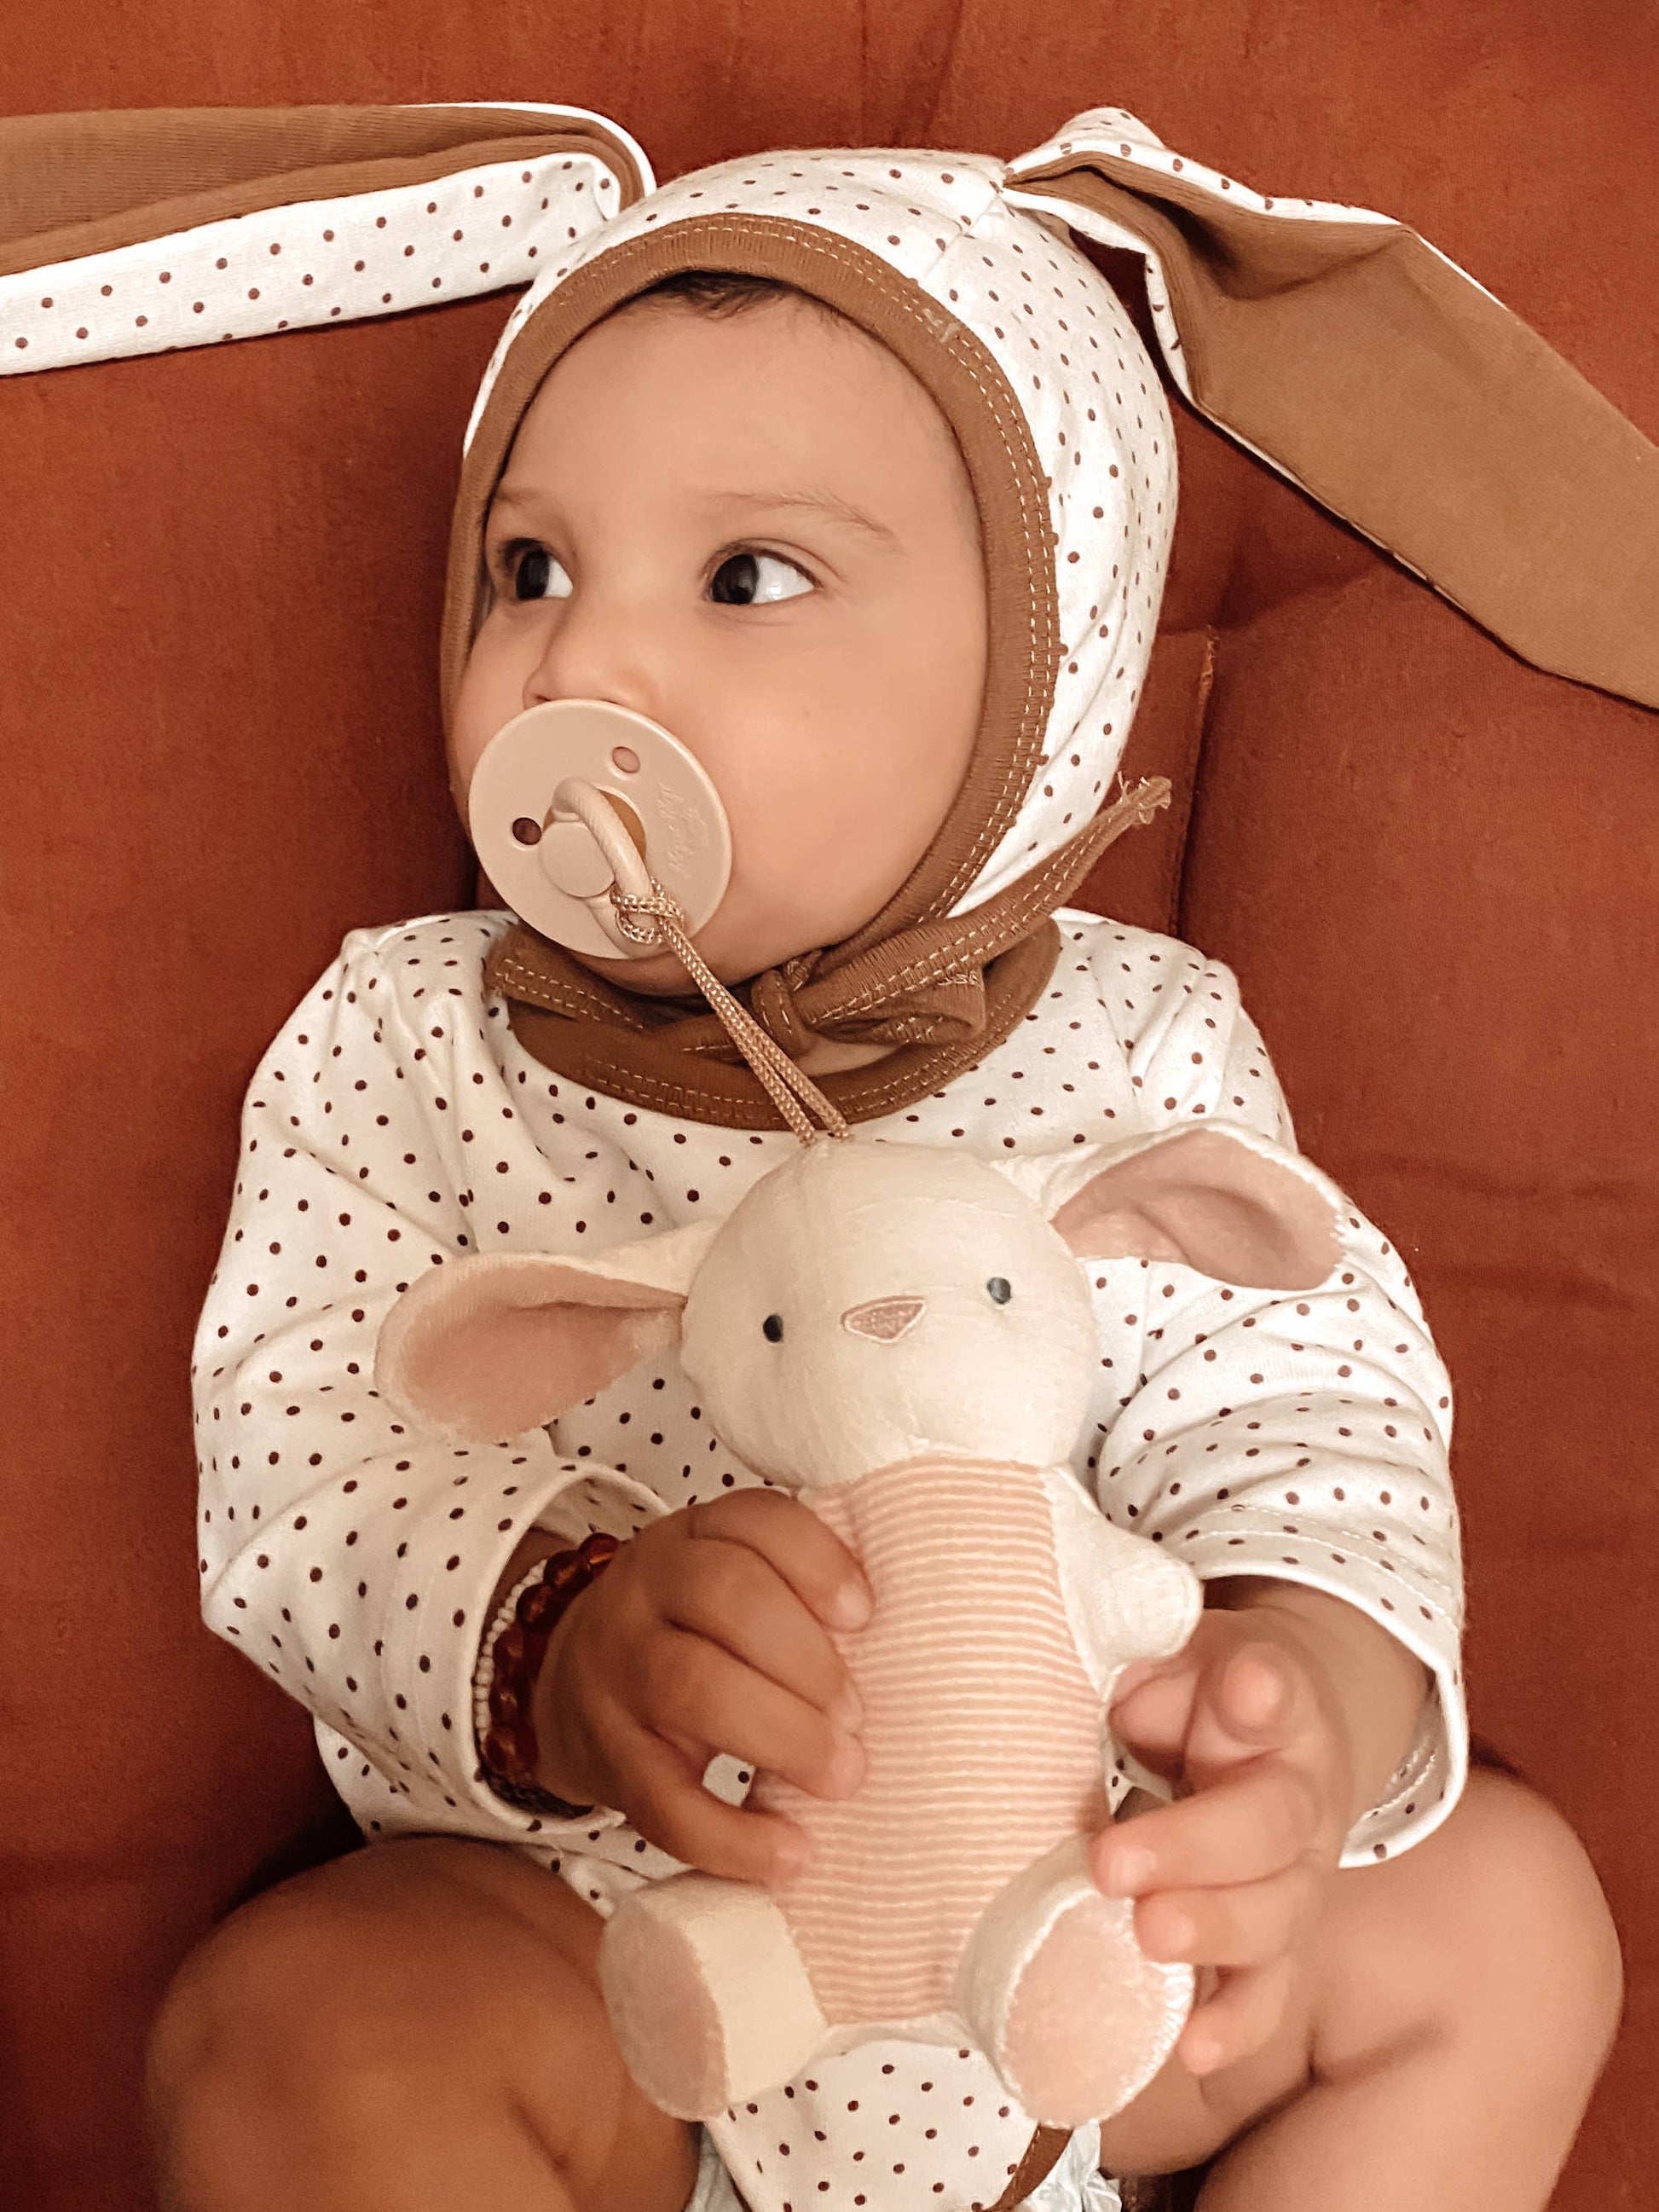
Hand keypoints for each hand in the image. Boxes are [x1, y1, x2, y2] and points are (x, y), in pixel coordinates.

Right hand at [532, 1489, 872, 1885]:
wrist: (567, 1688)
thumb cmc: (687, 1634)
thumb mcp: (728, 1582)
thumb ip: (797, 1594)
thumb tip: (906, 1653)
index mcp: (693, 1536)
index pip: (755, 1519)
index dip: (818, 1563)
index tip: (866, 1616)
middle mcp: (645, 1587)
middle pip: (726, 1596)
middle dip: (809, 1660)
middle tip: (860, 1717)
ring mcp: (615, 1670)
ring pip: (690, 1685)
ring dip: (783, 1735)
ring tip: (842, 1775)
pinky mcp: (605, 1759)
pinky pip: (662, 1800)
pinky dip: (732, 1836)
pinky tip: (790, 1853)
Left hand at [1090, 1604, 1357, 2076]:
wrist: (1270, 1720)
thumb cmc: (1198, 1688)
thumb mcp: (1174, 1650)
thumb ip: (1149, 1667)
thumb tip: (1130, 1704)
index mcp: (1277, 1698)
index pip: (1276, 1686)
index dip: (1261, 1691)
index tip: (1245, 1687)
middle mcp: (1303, 1790)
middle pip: (1269, 1824)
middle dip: (1194, 1847)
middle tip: (1113, 1862)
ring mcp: (1299, 1873)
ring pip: (1277, 1913)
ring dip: (1213, 1930)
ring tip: (1149, 1936)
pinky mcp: (1278, 1940)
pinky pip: (1268, 1990)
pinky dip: (1236, 2021)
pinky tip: (1195, 2047)